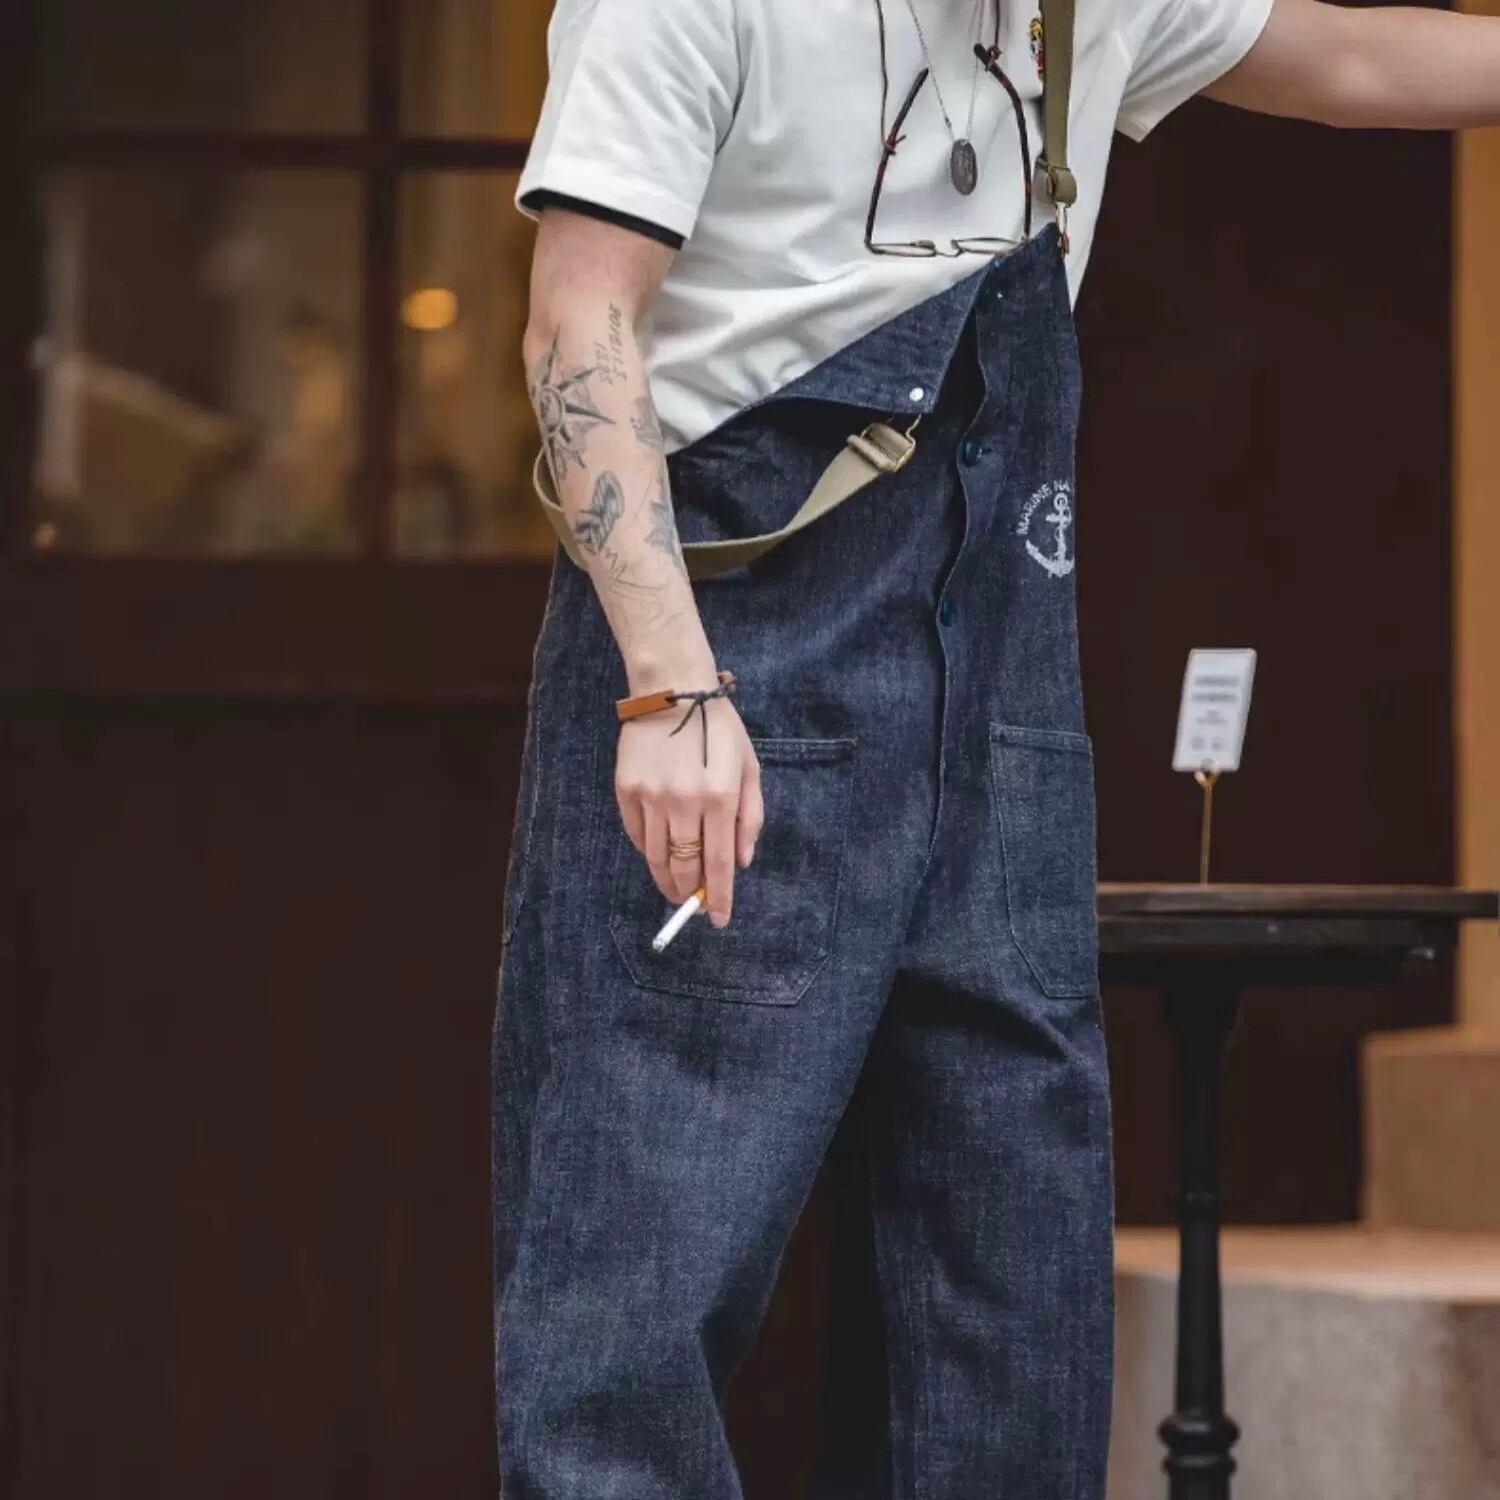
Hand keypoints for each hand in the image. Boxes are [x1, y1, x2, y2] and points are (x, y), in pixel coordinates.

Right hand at [615, 693, 761, 926]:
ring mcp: (651, 796)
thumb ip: (749, 817)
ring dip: (667, 880)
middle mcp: (684, 801)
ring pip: (657, 858)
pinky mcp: (626, 790)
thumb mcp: (748, 768)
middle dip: (690, 893)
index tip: (717, 920)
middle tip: (694, 902)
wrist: (671, 690)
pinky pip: (637, 836)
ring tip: (676, 888)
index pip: (719, 864)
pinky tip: (659, 853)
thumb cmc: (718, 729)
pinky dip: (649, 852)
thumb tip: (742, 862)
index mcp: (720, 796)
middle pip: (684, 868)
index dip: (718, 897)